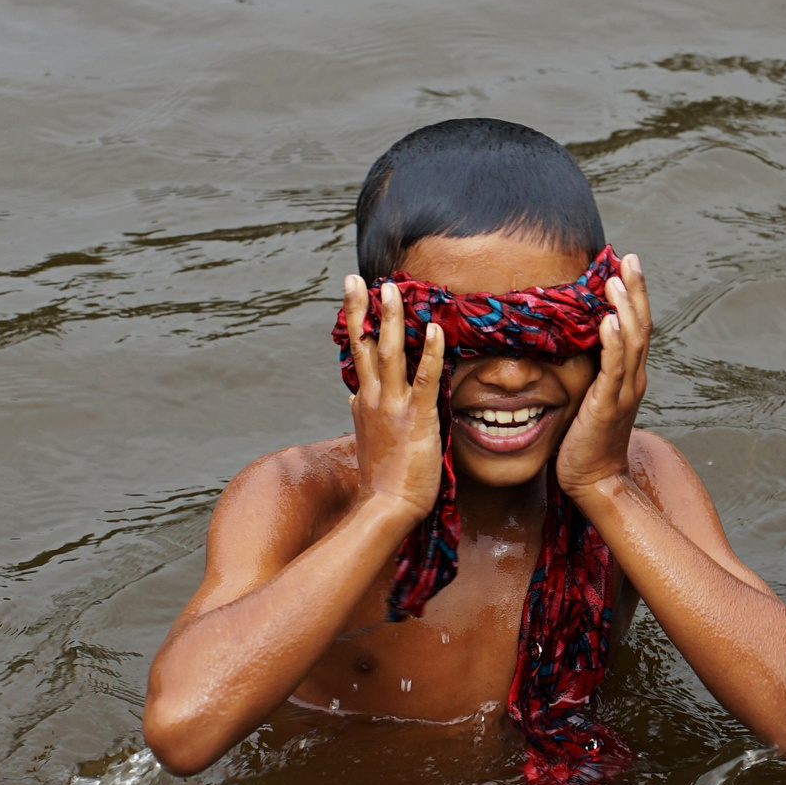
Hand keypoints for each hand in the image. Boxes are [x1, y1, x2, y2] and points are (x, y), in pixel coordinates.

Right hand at [339, 275, 445, 517]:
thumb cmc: (383, 479)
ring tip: (389, 289)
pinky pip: (424, 377)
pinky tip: (434, 329)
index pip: (357, 356)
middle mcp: (372, 399)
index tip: (355, 297)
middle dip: (360, 309)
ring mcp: (392, 406)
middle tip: (355, 278)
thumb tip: (351, 399)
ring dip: (389, 318)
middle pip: (362, 345)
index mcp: (363, 403)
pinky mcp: (416, 417)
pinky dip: (428, 351)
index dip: (356, 325)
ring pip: (387, 352)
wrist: (386, 506)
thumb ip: (360, 416)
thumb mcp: (366, 441)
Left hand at [557, 253, 650, 498]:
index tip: (626, 266)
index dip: (634, 296)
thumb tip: (571, 346)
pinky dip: (613, 342)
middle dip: (636, 290)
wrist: (596, 481)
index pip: (635, 327)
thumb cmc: (586, 443)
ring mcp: (624, 392)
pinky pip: (614, 368)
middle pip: (641, 326)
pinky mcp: (608, 405)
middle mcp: (633, 379)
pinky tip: (609, 320)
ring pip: (632, 341)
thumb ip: (588, 373)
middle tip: (629, 258)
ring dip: (626, 307)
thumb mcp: (589, 399)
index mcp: (629, 376)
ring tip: (617, 280)